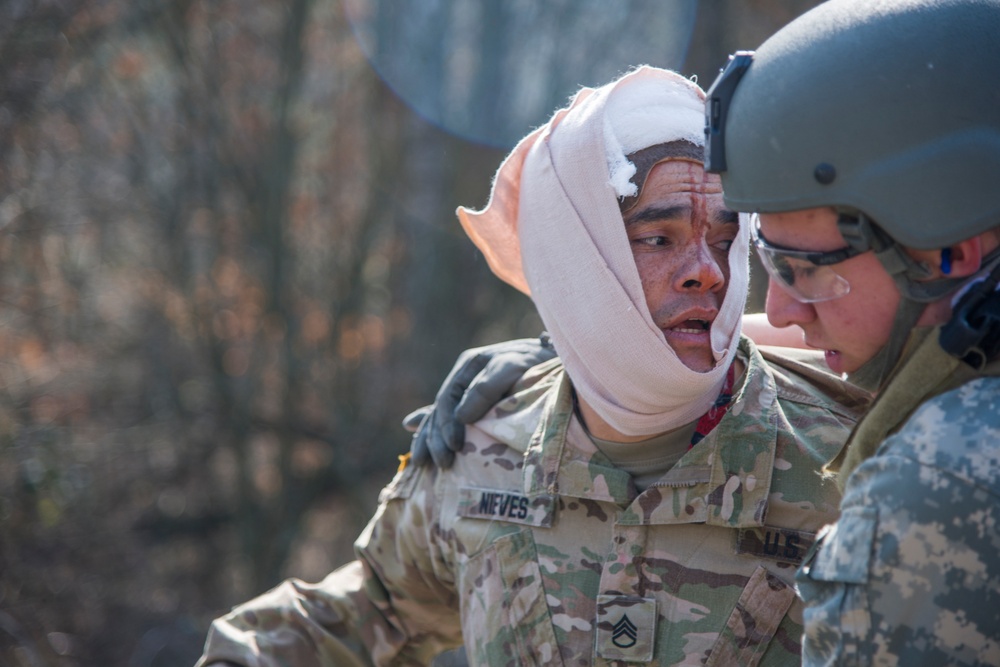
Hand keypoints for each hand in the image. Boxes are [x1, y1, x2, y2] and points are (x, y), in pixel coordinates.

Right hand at [404, 334, 555, 468]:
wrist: (563, 365)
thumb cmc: (538, 365)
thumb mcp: (513, 368)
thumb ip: (486, 388)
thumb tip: (461, 417)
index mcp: (470, 365)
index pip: (448, 398)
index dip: (447, 424)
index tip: (456, 447)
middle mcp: (465, 379)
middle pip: (441, 412)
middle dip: (436, 439)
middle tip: (444, 464)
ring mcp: (469, 395)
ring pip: (440, 419)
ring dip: (430, 442)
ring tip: (424, 465)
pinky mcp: (477, 410)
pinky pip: (451, 424)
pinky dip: (435, 438)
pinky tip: (421, 451)